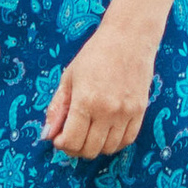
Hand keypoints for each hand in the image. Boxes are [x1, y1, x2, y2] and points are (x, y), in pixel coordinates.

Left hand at [41, 17, 158, 158]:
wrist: (129, 38)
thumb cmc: (95, 54)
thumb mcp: (68, 77)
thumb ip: (57, 108)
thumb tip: (47, 135)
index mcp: (85, 101)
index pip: (72, 141)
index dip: (62, 145)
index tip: (59, 138)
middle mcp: (107, 110)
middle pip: (90, 149)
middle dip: (76, 149)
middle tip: (71, 137)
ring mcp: (126, 112)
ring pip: (109, 148)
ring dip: (95, 147)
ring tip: (88, 134)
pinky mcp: (140, 111)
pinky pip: (127, 140)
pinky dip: (115, 142)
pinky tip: (106, 132)